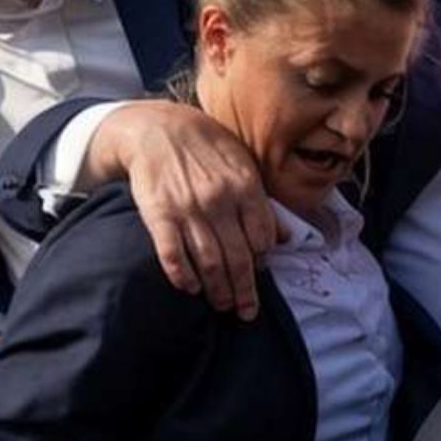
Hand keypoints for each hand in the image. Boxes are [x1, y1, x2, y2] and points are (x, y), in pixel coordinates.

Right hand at [91, 101, 274, 319]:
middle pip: (238, 258)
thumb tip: (285, 237)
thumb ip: (262, 201)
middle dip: (245, 291)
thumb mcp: (242, 163)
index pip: (262, 237)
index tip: (259, 273)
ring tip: (222, 305)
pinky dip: (183, 276)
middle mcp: (219, 200)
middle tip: (246, 312)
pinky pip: (173, 255)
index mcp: (244, 186)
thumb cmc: (206, 146)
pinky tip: (190, 288)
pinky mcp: (158, 215)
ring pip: (209, 262)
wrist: (155, 128)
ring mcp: (188, 209)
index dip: (262, 260)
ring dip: (218, 290)